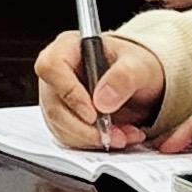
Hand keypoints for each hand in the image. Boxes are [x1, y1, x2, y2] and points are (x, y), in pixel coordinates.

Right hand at [35, 29, 166, 150]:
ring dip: (92, 138)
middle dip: (85, 127)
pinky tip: (116, 137)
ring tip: (123, 136)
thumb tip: (103, 99)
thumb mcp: (139, 65)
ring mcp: (57, 97)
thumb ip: (124, 77)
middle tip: (114, 134)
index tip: (93, 113)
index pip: (51, 67)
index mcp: (67, 48)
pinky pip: (69, 137)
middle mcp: (57, 73)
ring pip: (60, 125)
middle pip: (54, 104)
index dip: (69, 92)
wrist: (140, 82)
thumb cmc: (134, 65)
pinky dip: (93, 143)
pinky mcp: (64, 118)